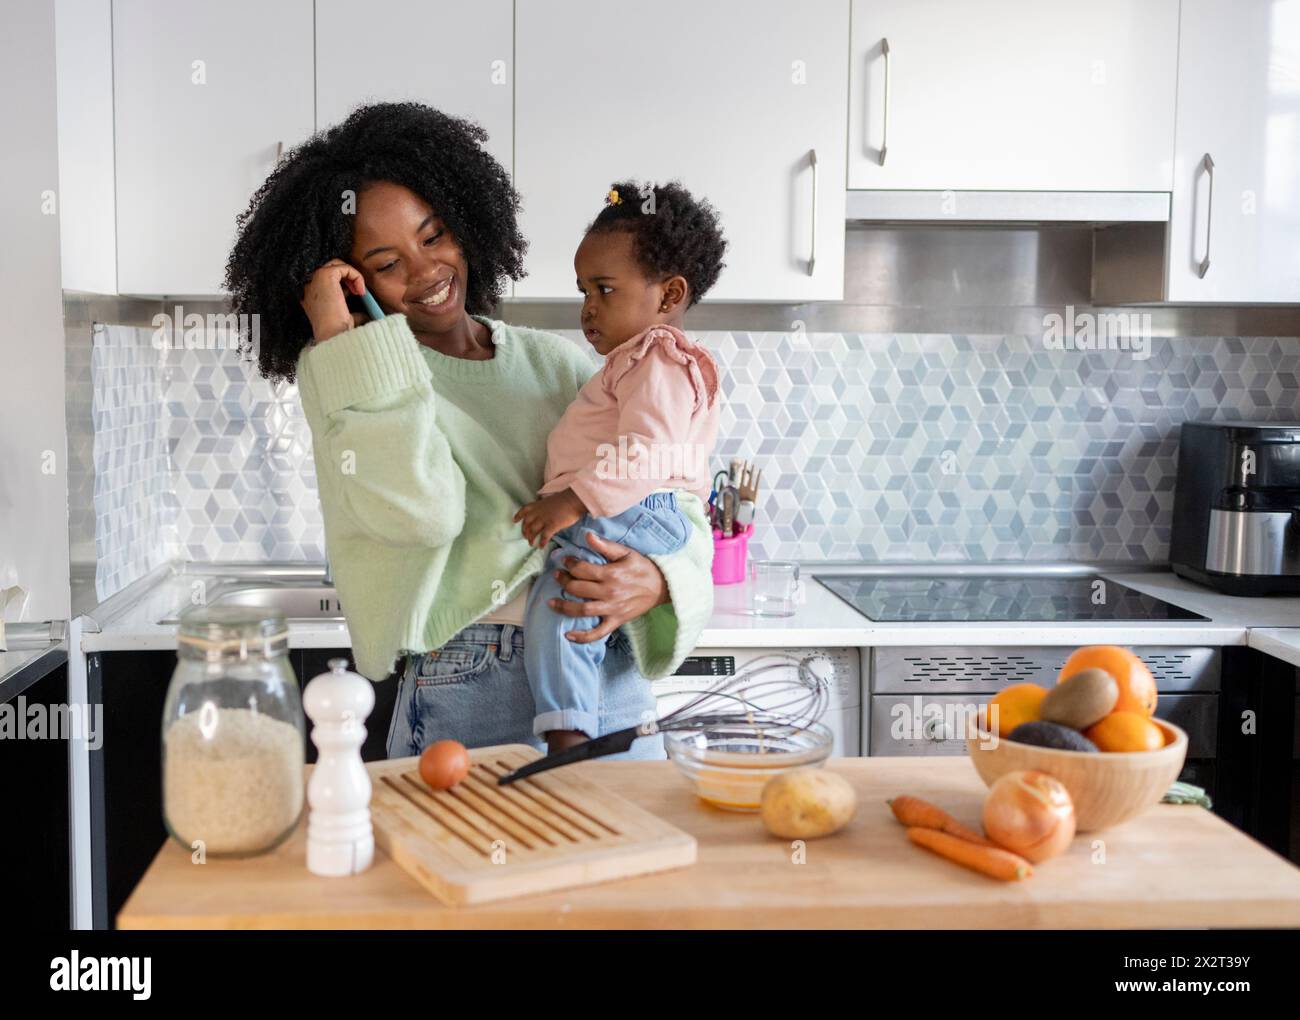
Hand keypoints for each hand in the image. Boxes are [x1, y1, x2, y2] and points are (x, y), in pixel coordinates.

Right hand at [300, 258, 371, 343]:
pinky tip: (360, 291)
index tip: (355, 295)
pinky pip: (344, 267)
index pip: (327, 280)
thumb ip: (350, 312)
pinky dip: (356, 275)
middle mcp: (309, 285)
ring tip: (360, 292)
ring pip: (337, 265)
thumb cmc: (338, 331)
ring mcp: (314, 279)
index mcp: (310, 295)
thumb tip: (364, 313)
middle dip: (348, 277)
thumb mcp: (343, 318)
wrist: (333, 334)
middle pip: (330, 269)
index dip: (344, 284)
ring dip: (352, 275)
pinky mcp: (324, 275)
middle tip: (359, 292)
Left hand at [512, 489, 586, 547]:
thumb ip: (544, 508)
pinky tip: (541, 546)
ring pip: (533, 531)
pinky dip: (542, 542)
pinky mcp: (552, 525)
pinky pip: (544, 536)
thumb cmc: (564, 500)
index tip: (514, 520)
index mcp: (537, 505)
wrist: (573, 500)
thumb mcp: (549, 502)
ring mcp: (544, 519)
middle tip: (526, 537)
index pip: (524, 510)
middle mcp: (538, 513)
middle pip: (527, 523)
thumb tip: (543, 515)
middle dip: (525, 531)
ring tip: (531, 544)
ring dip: (531, 538)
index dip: (518, 516)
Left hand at [548, 532, 669, 643]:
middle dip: (563, 581)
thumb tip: (587, 535)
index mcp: (611, 574)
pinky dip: (582, 637)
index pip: (582, 569)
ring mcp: (612, 609)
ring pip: (582, 611)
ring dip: (564, 607)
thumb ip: (605, 546)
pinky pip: (597, 633)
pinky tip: (568, 635)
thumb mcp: (627, 553)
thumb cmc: (643, 568)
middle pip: (577, 589)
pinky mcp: (616, 621)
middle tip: (557, 576)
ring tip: (551, 602)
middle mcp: (609, 592)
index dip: (569, 563)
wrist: (662, 587)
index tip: (564, 560)